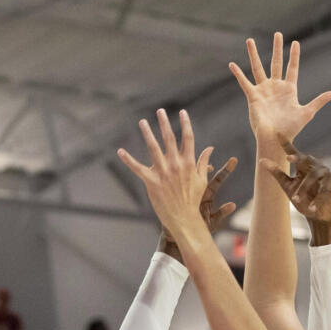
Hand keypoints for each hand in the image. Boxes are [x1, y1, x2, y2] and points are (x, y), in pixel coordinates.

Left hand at [116, 109, 237, 240]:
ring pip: (153, 148)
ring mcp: (163, 173)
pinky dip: (128, 159)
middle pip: (169, 139)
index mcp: (189, 163)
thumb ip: (204, 162)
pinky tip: (120, 151)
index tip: (182, 112)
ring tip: (142, 122)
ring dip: (147, 134)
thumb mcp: (202, 180)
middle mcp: (176, 165)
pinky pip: (138, 168)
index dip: (185, 123)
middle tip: (160, 111)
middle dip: (164, 123)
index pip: (188, 138)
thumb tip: (210, 148)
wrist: (184, 218)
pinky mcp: (151, 182)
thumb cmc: (193, 200)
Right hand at [230, 32, 330, 145]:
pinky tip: (231, 64)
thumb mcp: (307, 112)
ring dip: (254, 54)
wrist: (275, 139)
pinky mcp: (253, 96)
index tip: (295, 43)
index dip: (294, 56)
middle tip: (277, 34)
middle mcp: (276, 87)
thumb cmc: (291, 129)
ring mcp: (263, 90)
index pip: (292, 68)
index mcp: (289, 90)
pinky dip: (238, 74)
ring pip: (258, 68)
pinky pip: (244, 82)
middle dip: (277, 48)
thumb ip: (319, 101)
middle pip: (276, 63)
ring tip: (250, 40)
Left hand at [258, 135, 330, 222]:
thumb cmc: (303, 199)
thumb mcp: (287, 186)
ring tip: (295, 199)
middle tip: (288, 158)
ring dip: (304, 188)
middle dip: (298, 157)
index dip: (286, 144)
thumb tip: (261, 160)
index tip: (277, 134)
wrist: (317, 215)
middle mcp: (315, 166)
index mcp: (303, 165)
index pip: (294, 153)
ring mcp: (325, 173)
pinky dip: (317, 200)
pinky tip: (311, 208)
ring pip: (313, 176)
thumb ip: (277, 173)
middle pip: (305, 158)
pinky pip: (324, 190)